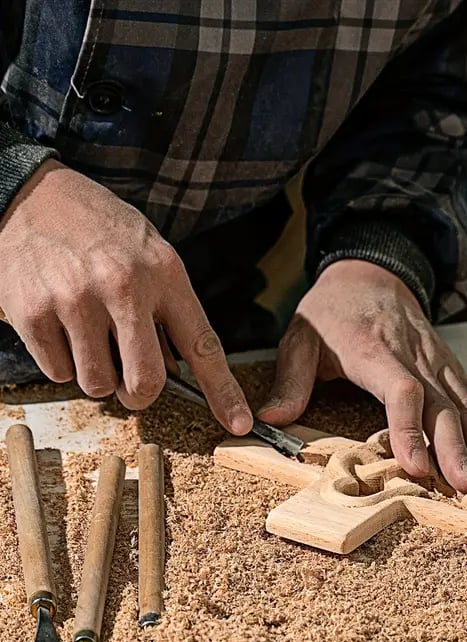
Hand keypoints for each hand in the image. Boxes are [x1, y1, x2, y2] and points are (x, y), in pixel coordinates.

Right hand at [0, 161, 251, 433]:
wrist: (32, 195)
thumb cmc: (102, 230)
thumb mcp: (152, 254)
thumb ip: (170, 310)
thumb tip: (179, 371)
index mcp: (165, 274)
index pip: (203, 346)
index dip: (223, 392)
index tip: (239, 425)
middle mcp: (124, 288)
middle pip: (147, 382)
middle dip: (140, 395)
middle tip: (132, 384)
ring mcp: (76, 301)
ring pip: (98, 385)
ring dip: (98, 378)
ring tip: (91, 339)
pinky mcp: (33, 312)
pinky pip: (58, 373)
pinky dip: (63, 363)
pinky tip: (62, 328)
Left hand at [257, 259, 466, 492]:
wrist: (371, 269)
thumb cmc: (332, 309)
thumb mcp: (301, 336)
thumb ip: (290, 379)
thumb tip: (269, 420)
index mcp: (374, 350)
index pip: (400, 390)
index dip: (409, 428)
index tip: (416, 466)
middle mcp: (414, 356)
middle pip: (442, 404)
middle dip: (457, 448)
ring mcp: (437, 360)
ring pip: (465, 404)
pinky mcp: (448, 364)